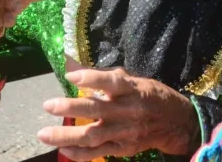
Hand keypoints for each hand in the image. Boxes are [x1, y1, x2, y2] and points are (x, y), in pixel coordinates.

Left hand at [38, 60, 199, 160]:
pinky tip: (63, 149)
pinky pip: (98, 153)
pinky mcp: (124, 149)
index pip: (111, 83)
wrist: (177, 123)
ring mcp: (125, 132)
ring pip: (93, 135)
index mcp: (133, 90)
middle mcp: (129, 111)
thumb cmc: (153, 96)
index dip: (91, 79)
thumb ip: (110, 77)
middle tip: (48, 105)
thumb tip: (79, 68)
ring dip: (66, 135)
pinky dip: (79, 153)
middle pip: (96, 110)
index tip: (71, 76)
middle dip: (70, 108)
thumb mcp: (137, 80)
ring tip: (44, 133)